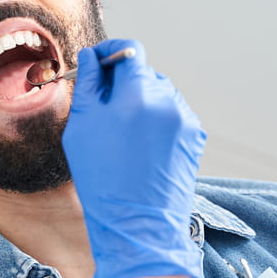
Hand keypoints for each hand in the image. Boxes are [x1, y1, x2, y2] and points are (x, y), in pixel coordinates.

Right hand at [62, 39, 206, 277]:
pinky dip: (155, 121)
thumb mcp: (82, 129)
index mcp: (137, 95)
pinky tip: (141, 147)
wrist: (137, 226)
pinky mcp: (194, 137)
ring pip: (159, 94)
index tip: (97, 61)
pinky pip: (171, 115)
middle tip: (103, 106)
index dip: (110, 52)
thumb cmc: (102, 179)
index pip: (129, 50)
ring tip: (123, 135)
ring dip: (140, 102)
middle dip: (123, 82)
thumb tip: (92, 58)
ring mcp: (185, 120)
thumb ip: (89, 86)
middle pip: (144, 72)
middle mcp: (167, 101)